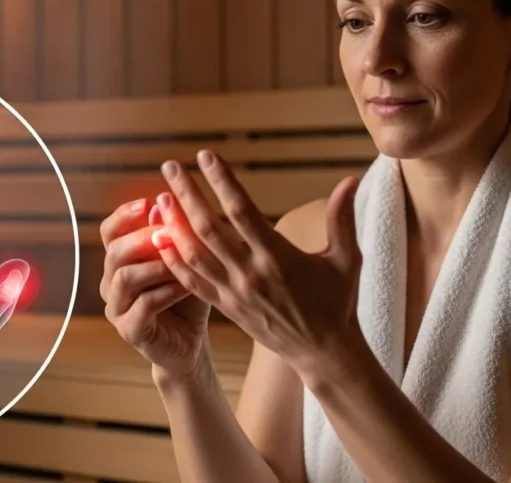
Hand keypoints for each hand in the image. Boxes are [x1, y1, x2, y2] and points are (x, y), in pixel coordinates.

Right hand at [99, 197, 211, 379]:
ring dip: (157, 265)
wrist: (191, 341)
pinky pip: (143, 305)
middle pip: (114, 251)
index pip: (110, 231)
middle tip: (171, 232)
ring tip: (184, 261)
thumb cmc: (187, 296)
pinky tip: (188, 285)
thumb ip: (174, 235)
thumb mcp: (186, 261)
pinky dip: (167, 292)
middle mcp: (111, 281)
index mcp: (120, 261)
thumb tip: (160, 202)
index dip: (125, 215)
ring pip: (124, 277)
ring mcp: (116, 307)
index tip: (148, 202)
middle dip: (144, 238)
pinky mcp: (129, 330)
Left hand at [151, 150, 361, 376]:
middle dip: (186, 195)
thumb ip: (342, 219)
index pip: (242, 211)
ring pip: (193, 254)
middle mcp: (251, 274)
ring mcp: (234, 292)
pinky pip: (191, 282)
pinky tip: (160, 239)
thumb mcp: (346, 260)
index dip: (222, 181)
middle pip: (208, 228)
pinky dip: (173, 259)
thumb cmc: (337, 303)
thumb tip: (350, 179)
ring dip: (173, 224)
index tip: (205, 156)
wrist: (322, 353)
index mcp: (278, 257)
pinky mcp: (226, 307)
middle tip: (168, 167)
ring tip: (160, 197)